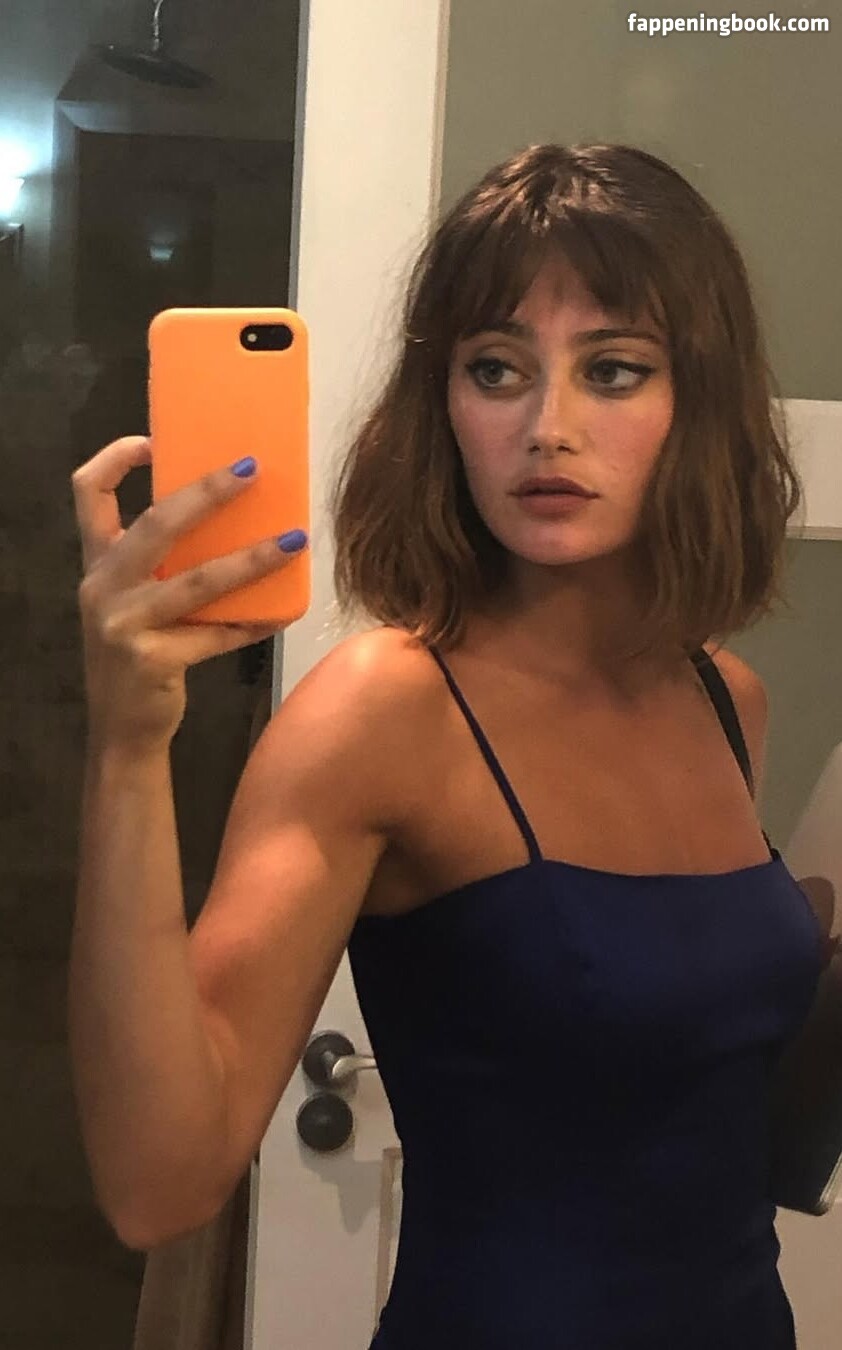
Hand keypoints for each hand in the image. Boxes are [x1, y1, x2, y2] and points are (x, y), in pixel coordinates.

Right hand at [72, 436, 307, 752]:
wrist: (122, 731)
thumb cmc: (139, 655)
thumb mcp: (136, 604)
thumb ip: (163, 567)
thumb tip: (236, 521)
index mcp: (98, 564)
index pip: (86, 493)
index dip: (116, 459)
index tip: (155, 440)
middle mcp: (103, 587)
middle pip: (155, 524)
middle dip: (206, 492)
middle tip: (252, 470)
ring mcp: (123, 624)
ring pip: (197, 581)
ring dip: (250, 559)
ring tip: (292, 541)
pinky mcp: (152, 659)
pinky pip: (216, 634)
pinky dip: (253, 622)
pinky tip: (284, 611)